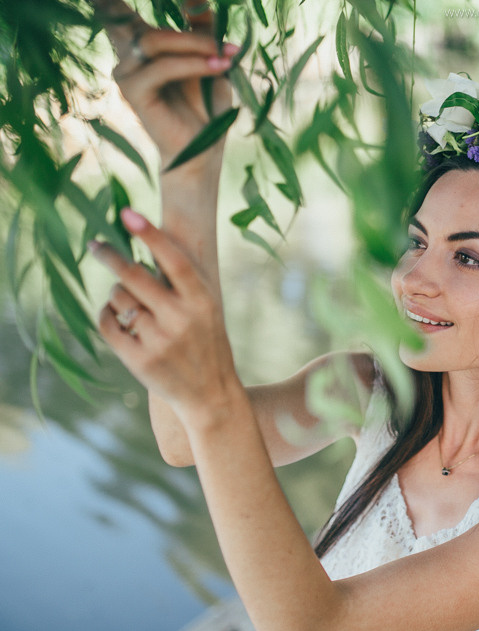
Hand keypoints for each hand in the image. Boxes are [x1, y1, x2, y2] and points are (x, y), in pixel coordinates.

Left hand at [90, 209, 239, 425]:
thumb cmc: (206, 344)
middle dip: (109, 254)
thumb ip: (181, 285)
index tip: (127, 213)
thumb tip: (140, 252)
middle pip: (134, 274)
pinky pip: (108, 324)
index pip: (173, 259)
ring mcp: (159, 340)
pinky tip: (114, 316)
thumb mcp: (207, 311)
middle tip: (95, 243)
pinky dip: (106, 315)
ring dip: (116, 295)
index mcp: (202, 301)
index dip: (150, 234)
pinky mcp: (139, 360)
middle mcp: (181, 318)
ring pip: (119, 299)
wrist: (211, 395)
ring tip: (129, 304)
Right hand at [99, 0, 234, 176]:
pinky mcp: (132, 91)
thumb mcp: (210, 59)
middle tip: (221, 40)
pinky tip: (218, 66)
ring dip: (194, 43)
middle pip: (133, 18)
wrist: (203, 149)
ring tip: (225, 54)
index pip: (118, 11)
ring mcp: (126, 72)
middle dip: (180, 25)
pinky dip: (193, 64)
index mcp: (144, 44)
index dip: (117, 2)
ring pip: (153, 40)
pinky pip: (161, 68)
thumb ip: (202, 28)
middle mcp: (129, 54)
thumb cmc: (206, 105)